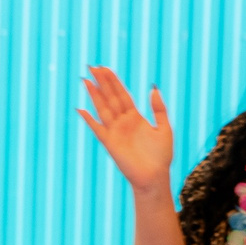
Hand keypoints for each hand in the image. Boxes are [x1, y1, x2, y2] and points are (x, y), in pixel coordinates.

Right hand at [75, 68, 175, 191]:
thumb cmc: (161, 156)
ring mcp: (115, 131)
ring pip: (103, 108)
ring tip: (86, 81)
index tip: (105, 68)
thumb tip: (153, 88)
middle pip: (110, 98)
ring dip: (94, 95)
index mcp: (135, 117)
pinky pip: (97, 128)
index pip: (122, 94)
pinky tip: (81, 110)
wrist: (154, 177)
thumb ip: (159, 109)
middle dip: (102, 82)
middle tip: (92, 67)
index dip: (114, 81)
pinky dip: (89, 119)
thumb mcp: (164, 128)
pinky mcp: (110, 143)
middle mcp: (123, 122)